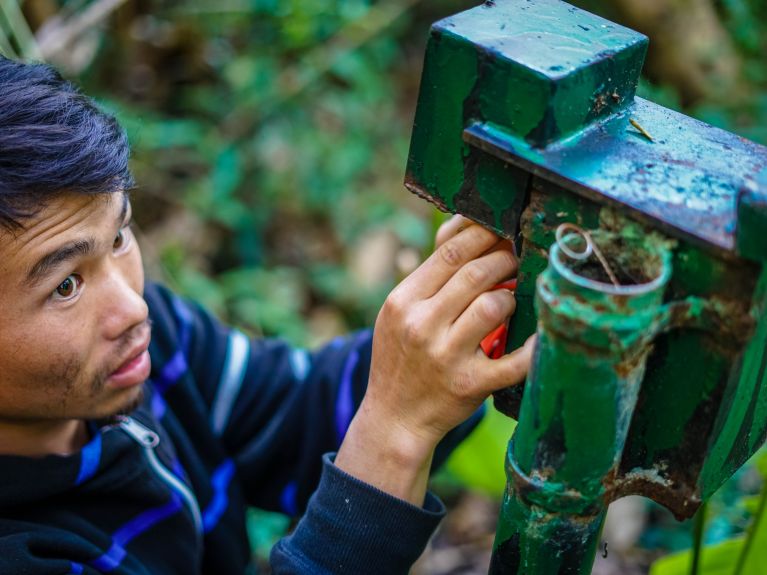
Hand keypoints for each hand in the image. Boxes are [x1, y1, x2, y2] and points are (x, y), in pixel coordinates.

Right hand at [336, 216, 533, 504]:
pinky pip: (513, 361)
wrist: (394, 417)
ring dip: (512, 297)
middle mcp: (421, 325)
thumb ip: (429, 279)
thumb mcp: (399, 313)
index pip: (449, 253)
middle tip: (519, 257)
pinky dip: (534, 347)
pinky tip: (543, 334)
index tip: (502, 229)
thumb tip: (468, 232)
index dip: (483, 235)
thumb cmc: (402, 358)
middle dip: (505, 259)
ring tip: (513, 298)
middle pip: (476, 273)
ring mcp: (446, 356)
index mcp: (402, 302)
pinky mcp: (469, 385)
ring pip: (494, 306)